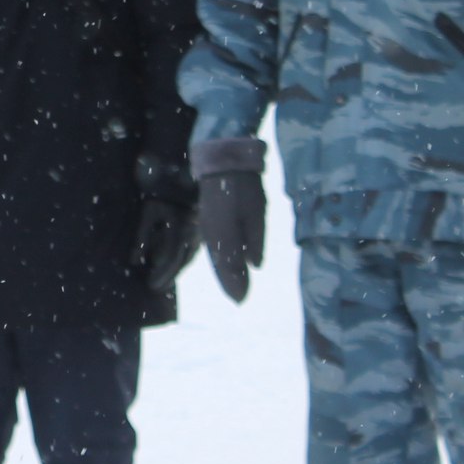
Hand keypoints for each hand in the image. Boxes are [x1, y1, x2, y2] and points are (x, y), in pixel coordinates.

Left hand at [128, 195, 200, 291]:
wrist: (180, 179)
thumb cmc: (159, 195)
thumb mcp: (148, 214)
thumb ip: (142, 237)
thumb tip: (134, 261)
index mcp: (180, 231)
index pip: (170, 259)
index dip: (161, 274)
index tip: (150, 285)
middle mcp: (192, 234)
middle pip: (181, 261)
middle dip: (168, 276)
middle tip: (156, 288)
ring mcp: (198, 232)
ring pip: (189, 257)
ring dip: (177, 270)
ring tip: (165, 282)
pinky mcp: (200, 229)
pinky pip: (192, 249)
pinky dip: (183, 260)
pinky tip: (177, 265)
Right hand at [197, 169, 265, 304]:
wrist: (222, 163)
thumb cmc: (244, 188)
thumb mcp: (256, 215)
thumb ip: (255, 242)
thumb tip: (255, 265)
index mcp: (224, 236)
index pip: (229, 267)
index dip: (235, 285)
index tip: (242, 300)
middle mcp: (211, 237)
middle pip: (219, 265)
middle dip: (229, 282)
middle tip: (239, 298)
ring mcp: (206, 229)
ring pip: (214, 257)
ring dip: (223, 273)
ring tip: (233, 285)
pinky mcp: (207, 222)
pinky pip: (212, 248)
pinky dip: (219, 260)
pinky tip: (225, 264)